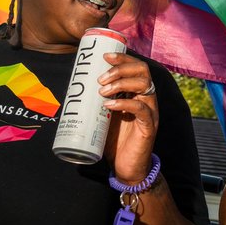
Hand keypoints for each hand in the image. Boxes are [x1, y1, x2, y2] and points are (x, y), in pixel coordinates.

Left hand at [100, 53, 158, 183]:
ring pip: (144, 86)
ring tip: (102, 91)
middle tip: (100, 78)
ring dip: (121, 83)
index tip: (104, 56)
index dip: (123, 58)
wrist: (126, 168)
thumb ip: (98, 101)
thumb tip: (75, 88)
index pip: (137, 67)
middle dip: (120, 69)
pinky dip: (124, 103)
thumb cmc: (115, 141)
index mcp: (138, 94)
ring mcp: (150, 112)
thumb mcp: (104, 116)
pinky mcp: (148, 127)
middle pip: (142, 71)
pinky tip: (109, 105)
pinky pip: (141, 108)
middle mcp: (147, 99)